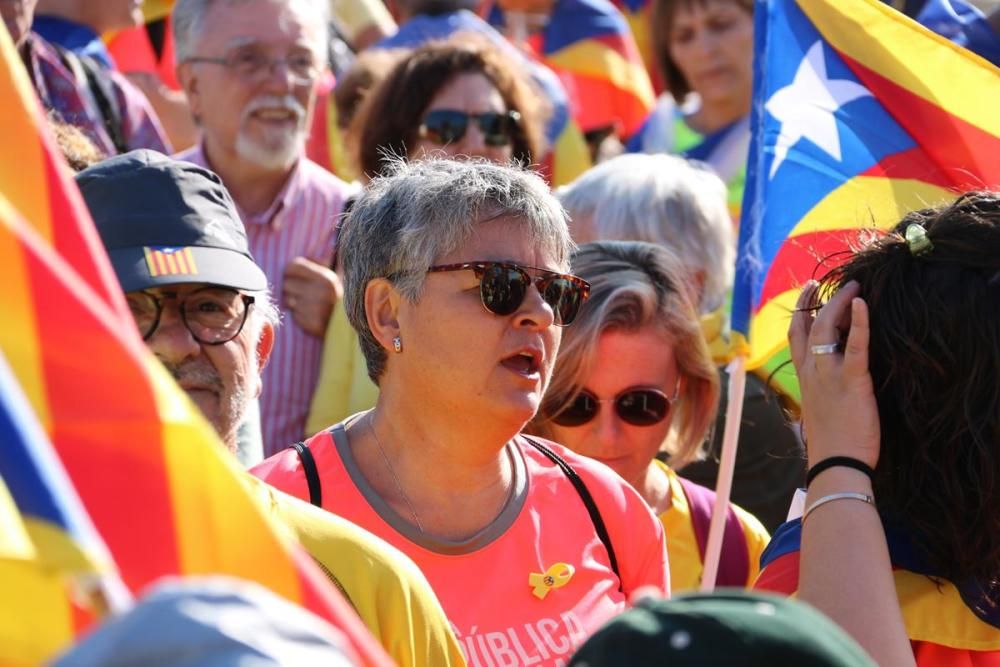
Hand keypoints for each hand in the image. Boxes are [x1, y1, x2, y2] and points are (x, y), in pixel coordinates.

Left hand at [282, 257, 341, 337]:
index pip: (293, 266)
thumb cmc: (338, 298)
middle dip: (289, 288)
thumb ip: (319, 263)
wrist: (349, 325)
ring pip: (288, 300)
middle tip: (297, 292)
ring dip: (292, 302)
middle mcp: (321, 292)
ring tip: (304, 303)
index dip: (289, 271)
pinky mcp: (312, 324)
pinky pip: (293, 315)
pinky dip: (298, 315)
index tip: (291, 275)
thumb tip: (304, 257)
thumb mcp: (334, 277)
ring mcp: (316, 309)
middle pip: (286, 284)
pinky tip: (308, 315)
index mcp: (326, 278)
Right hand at [788, 280, 879, 468]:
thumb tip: (830, 384)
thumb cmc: (832, 445)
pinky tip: (863, 305)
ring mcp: (829, 374)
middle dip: (814, 300)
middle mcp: (811, 372)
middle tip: (824, 283)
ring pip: (826, 328)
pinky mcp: (852, 380)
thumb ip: (822, 391)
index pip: (796, 337)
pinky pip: (855, 345)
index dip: (801, 313)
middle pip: (807, 326)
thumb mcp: (820, 411)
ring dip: (839, 303)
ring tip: (852, 287)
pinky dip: (859, 322)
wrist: (836, 464)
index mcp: (804, 378)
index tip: (808, 295)